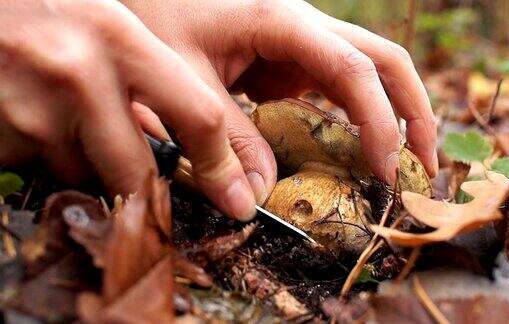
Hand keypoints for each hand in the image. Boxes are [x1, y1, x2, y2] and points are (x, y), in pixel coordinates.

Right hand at [0, 0, 255, 219]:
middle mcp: (80, 74)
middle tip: (134, 177)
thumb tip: (187, 141)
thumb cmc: (48, 8)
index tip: (236, 200)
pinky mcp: (0, 137)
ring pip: (82, 174)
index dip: (219, 166)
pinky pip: (39, 169)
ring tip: (61, 108)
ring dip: (82, 158)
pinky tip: (31, 110)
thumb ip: (150, 76)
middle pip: (137, 174)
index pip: (196, 117)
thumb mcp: (108, 24)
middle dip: (140, 190)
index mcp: (121, 39)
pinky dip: (43, 152)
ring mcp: (33, 109)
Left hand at [122, 0, 437, 196]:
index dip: (379, 121)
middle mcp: (305, 28)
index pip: (353, 69)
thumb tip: (255, 198)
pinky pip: (338, 92)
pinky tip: (357, 156)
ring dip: (393, 118)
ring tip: (402, 168)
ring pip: (369, 76)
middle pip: (384, 62)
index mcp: (283, 21)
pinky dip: (357, 123)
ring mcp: (301, 46)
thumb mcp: (184, 80)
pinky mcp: (290, 64)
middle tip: (423, 168)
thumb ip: (223, 137)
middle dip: (413, 112)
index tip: (386, 170)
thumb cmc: (154, 17)